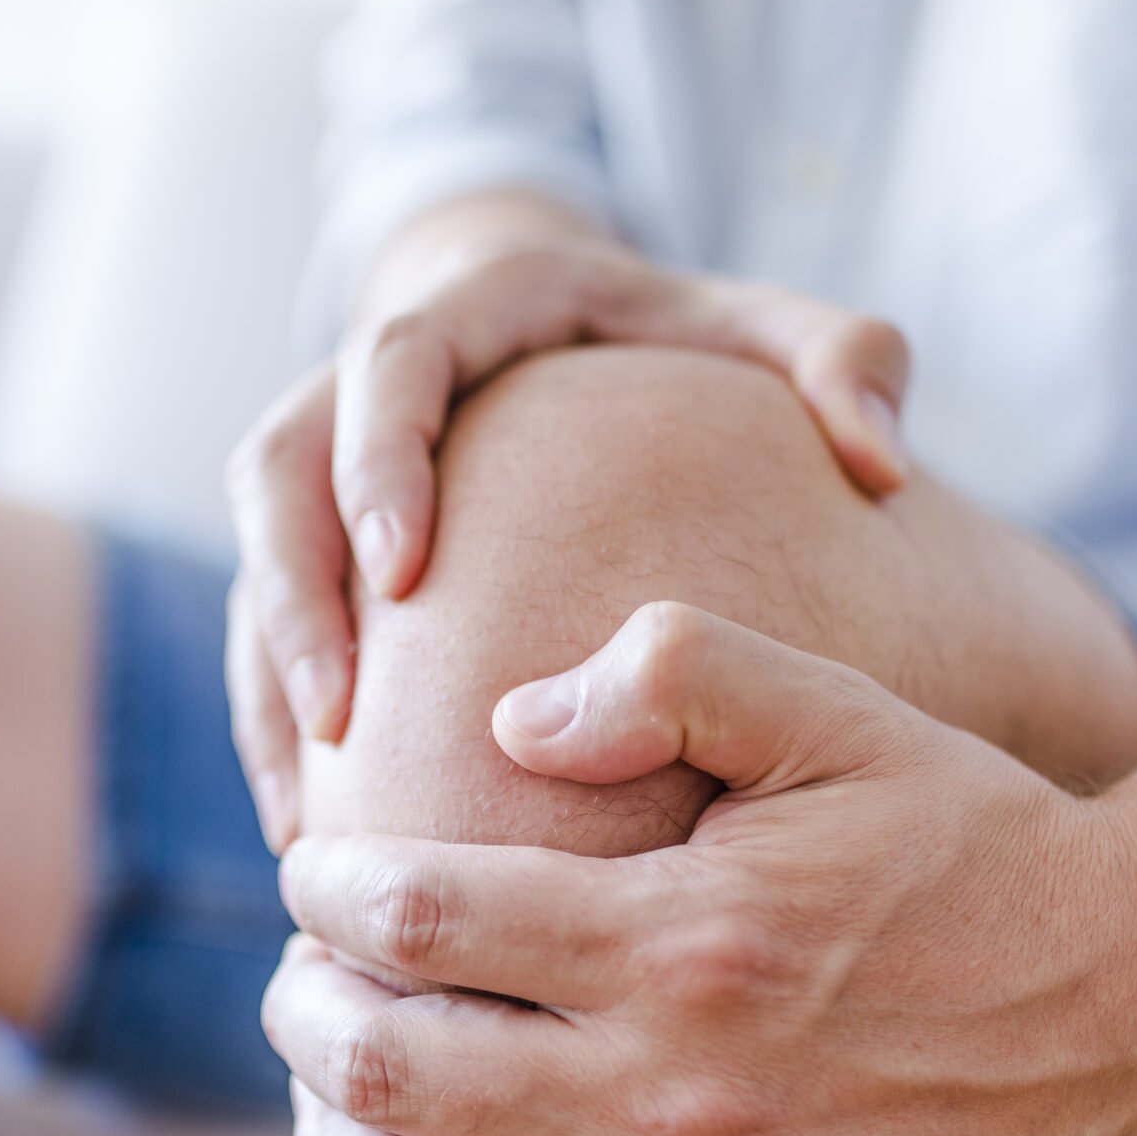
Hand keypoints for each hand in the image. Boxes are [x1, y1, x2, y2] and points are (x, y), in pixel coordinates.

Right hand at [224, 237, 915, 850]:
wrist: (563, 326)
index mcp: (471, 310)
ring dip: (268, 682)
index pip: (391, 363)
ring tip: (306, 810)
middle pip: (278, 469)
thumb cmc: (675, 339)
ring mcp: (326, 464)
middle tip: (341, 711)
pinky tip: (310, 825)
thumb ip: (842, 363)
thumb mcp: (763, 329)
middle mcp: (367, 378)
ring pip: (256, 564)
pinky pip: (264, 630)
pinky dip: (275, 724)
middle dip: (295, 593)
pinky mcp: (310, 542)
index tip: (405, 569)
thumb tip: (880, 459)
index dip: (379, 462)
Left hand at [265, 604, 1136, 1135]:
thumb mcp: (839, 712)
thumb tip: (507, 723)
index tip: (316, 873)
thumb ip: (669, 673)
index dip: (330, 888)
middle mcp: (686, 1100)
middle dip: (303, 1019)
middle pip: (397, 1075)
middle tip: (296, 985)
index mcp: (686, 941)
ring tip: (326, 1110)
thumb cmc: (976, 842)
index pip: (418, 919)